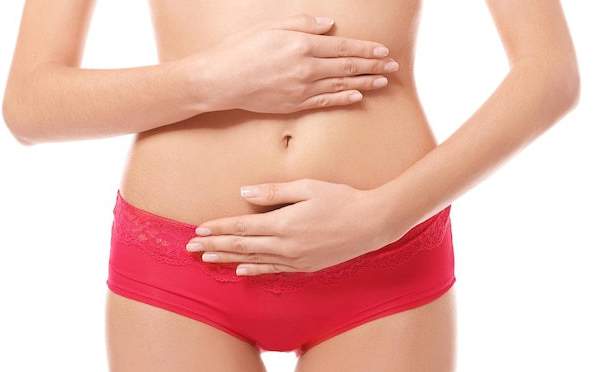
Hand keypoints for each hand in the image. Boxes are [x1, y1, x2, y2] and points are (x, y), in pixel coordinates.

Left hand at [186, 179, 392, 275]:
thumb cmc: (341, 199)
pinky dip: (254, 271)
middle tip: (190, 249)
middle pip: (241, 246)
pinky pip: (273, 270)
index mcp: (283, 222)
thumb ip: (275, 191)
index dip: (218, 228)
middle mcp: (285, 244)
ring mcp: (295, 259)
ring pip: (253, 260)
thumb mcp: (308, 187)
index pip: (241, 227)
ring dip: (227, 259)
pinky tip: (240, 271)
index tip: (198, 230)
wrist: (371, 224)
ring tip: (206, 260)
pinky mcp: (305, 267)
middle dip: (213, 246)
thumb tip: (245, 193)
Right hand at [194, 14, 398, 112]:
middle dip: (374, 66)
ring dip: (366, 83)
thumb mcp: (270, 25)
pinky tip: (358, 97)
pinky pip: (326, 103)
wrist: (220, 80)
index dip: (366, 49)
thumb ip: (302, 23)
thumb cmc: (241, 48)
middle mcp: (307, 67)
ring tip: (383, 82)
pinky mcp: (294, 105)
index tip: (383, 50)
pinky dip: (344, 100)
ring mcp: (302, 89)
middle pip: (348, 67)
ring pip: (342, 86)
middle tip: (393, 66)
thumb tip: (329, 25)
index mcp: (302, 44)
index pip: (344, 47)